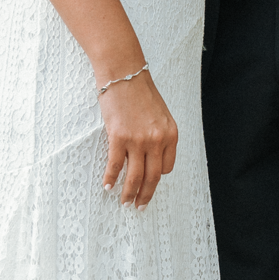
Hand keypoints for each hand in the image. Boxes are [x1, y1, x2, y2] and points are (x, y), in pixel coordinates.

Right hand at [99, 69, 178, 206]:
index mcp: (170, 134)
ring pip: (135, 177)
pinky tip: (107, 186)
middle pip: (153, 177)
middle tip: (139, 206)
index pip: (167, 167)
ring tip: (124, 202)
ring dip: (129, 193)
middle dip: (145, 195)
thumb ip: (159, 134)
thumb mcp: (159, 114)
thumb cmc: (139, 90)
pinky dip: (111, 178)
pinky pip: (116, 165)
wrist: (124, 73)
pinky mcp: (119, 137)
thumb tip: (150, 155)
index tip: (149, 182)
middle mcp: (157, 140)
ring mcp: (139, 140)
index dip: (157, 177)